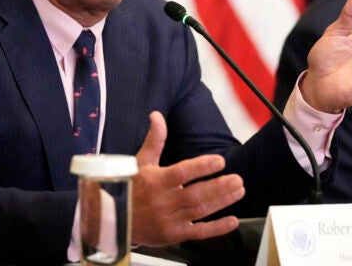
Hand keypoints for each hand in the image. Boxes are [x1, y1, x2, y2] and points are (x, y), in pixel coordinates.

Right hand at [132, 111, 244, 246]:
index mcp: (156, 181)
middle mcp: (163, 202)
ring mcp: (168, 220)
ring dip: (222, 201)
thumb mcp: (140, 162)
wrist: (112, 220)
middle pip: (196, 194)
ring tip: (238, 190)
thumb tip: (157, 116)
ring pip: (200, 211)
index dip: (202, 167)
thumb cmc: (129, 188)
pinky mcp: (173, 235)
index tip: (220, 161)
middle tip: (237, 179)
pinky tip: (232, 221)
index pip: (182, 173)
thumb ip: (154, 140)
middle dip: (219, 187)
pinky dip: (216, 228)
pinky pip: (198, 233)